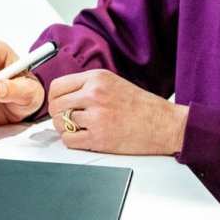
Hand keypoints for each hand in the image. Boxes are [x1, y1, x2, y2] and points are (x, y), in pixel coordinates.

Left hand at [47, 69, 188, 154]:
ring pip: (60, 123)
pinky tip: (83, 137)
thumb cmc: (142, 106)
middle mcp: (94, 95)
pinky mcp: (99, 138)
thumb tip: (62, 95)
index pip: (57, 86)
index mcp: (96, 79)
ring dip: (65, 128)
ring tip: (79, 127)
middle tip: (66, 119)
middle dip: (58, 114)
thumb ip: (87, 85)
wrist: (165, 124)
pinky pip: (69, 140)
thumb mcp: (113, 82)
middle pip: (55, 105)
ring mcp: (96, 117)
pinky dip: (72, 141)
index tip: (58, 103)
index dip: (54, 97)